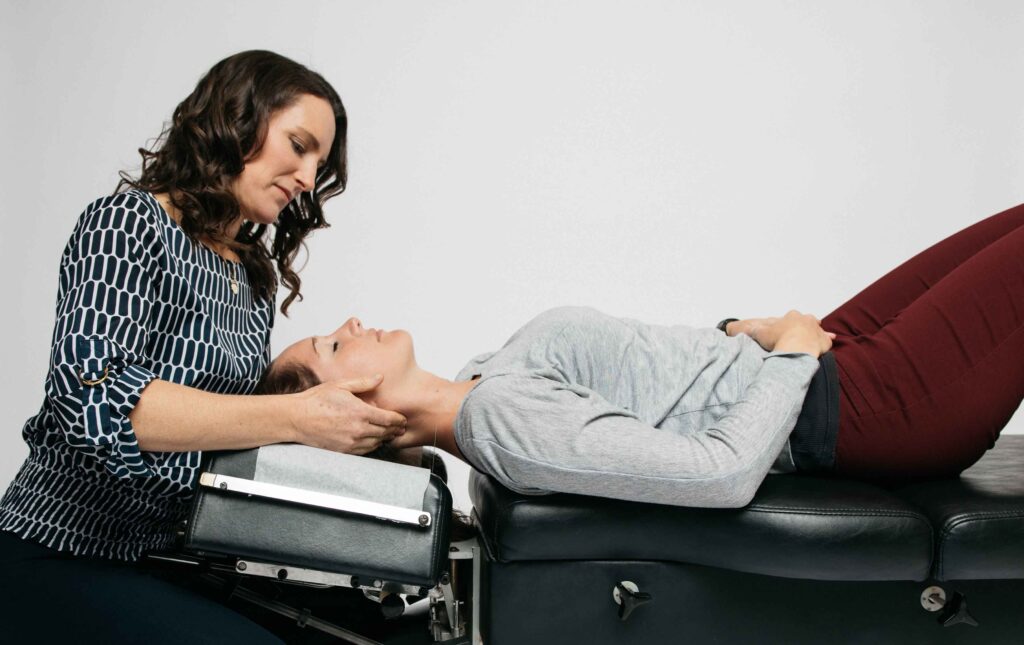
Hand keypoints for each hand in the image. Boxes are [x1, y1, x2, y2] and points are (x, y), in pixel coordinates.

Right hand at [290, 375, 406, 453]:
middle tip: (401, 427)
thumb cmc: (317, 400)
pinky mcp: (344, 450)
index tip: (403, 418)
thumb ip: (363, 383)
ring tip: (390, 434)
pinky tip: (374, 440)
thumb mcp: (341, 385)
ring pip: (377, 443)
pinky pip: (365, 450)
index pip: (389, 419)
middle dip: (395, 430)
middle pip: (386, 432)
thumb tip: (380, 377)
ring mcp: (351, 442)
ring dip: (385, 438)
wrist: (297, 418)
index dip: (399, 420)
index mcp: (360, 412)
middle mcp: (358, 430)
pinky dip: (373, 445)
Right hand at [733, 314, 835, 352]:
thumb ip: (743, 330)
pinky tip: (830, 339)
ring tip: (812, 334)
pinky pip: (827, 339)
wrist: (797, 348)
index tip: (781, 331)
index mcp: (790, 316)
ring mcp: (816, 330)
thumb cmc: (779, 339)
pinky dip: (827, 340)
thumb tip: (728, 327)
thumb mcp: (757, 332)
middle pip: (804, 319)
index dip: (784, 324)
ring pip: (816, 327)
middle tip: (796, 332)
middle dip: (801, 324)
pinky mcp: (824, 341)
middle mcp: (805, 319)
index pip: (787, 318)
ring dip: (815, 329)